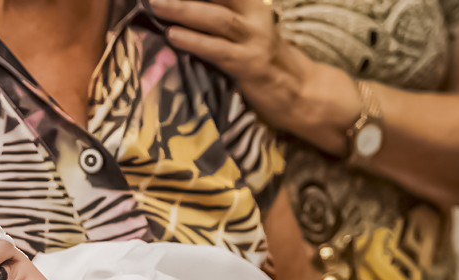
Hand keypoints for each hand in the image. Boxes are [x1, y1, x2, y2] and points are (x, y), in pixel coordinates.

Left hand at [151, 0, 317, 132]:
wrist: (301, 92)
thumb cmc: (266, 62)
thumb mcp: (247, 32)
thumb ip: (220, 20)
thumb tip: (183, 12)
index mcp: (253, 5)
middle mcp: (255, 16)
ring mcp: (254, 40)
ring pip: (216, 19)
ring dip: (183, 10)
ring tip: (157, 5)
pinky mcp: (249, 65)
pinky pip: (217, 50)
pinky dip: (193, 41)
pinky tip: (173, 36)